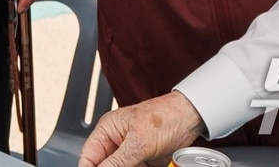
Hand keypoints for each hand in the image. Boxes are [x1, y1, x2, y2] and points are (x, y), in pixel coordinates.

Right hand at [78, 91, 204, 166]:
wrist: (190, 120)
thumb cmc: (164, 117)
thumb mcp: (138, 143)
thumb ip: (118, 161)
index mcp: (107, 130)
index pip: (88, 157)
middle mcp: (115, 142)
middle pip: (103, 165)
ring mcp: (129, 152)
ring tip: (142, 165)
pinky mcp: (142, 160)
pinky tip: (146, 166)